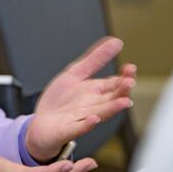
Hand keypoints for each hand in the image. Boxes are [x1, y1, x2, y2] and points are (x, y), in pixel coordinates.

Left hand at [26, 36, 136, 161]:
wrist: (41, 123)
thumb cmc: (60, 101)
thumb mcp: (75, 74)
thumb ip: (94, 59)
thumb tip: (115, 42)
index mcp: (95, 92)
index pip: (115, 84)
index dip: (124, 76)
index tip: (130, 68)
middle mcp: (93, 106)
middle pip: (112, 98)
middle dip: (122, 91)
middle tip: (130, 82)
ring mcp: (82, 118)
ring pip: (101, 113)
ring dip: (112, 108)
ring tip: (124, 101)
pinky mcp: (68, 130)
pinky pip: (79, 128)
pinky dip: (88, 125)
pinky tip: (94, 119)